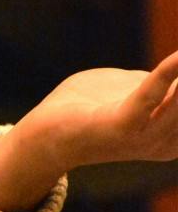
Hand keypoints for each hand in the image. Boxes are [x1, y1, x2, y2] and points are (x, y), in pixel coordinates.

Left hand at [0, 50, 177, 211]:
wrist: (45, 135)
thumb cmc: (85, 109)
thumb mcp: (130, 89)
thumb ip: (157, 82)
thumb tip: (175, 69)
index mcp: (176, 137)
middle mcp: (170, 142)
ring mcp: (147, 137)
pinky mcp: (122, 125)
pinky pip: (150, 97)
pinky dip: (168, 75)